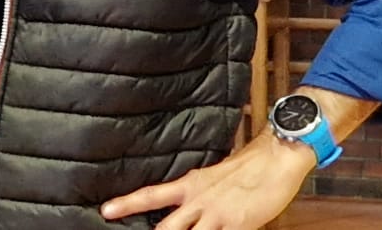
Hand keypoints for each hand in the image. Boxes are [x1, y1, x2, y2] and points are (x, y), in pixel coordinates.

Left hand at [99, 132, 315, 229]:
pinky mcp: (237, 225)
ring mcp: (217, 215)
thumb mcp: (212, 177)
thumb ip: (196, 194)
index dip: (127, 204)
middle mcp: (198, 201)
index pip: (151, 195)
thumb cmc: (248, 167)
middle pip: (166, 227)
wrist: (275, 158)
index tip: (106, 210)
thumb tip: (185, 207)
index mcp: (190, 186)